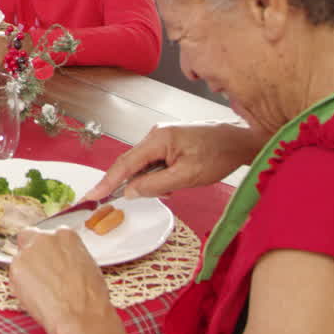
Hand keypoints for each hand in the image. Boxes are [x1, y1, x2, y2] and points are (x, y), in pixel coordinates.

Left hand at [9, 227, 130, 333]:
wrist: (81, 317)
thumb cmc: (90, 297)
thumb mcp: (87, 265)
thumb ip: (69, 255)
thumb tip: (62, 260)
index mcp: (65, 235)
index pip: (49, 235)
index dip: (48, 250)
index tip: (50, 261)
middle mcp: (44, 238)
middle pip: (28, 238)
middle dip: (32, 253)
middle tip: (40, 273)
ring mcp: (28, 252)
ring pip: (20, 259)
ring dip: (27, 272)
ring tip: (42, 292)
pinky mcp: (16, 269)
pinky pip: (15, 276)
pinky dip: (21, 286)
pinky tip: (36, 298)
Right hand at [83, 120, 265, 200]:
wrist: (241, 140)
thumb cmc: (219, 155)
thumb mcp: (188, 176)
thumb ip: (155, 185)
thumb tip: (129, 191)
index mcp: (157, 139)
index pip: (125, 164)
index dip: (107, 182)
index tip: (92, 196)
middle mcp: (155, 134)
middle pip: (130, 163)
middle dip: (128, 183)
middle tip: (118, 199)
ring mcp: (161, 136)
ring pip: (142, 164)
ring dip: (149, 180)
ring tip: (173, 188)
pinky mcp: (168, 141)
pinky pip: (153, 161)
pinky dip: (157, 174)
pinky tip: (173, 181)